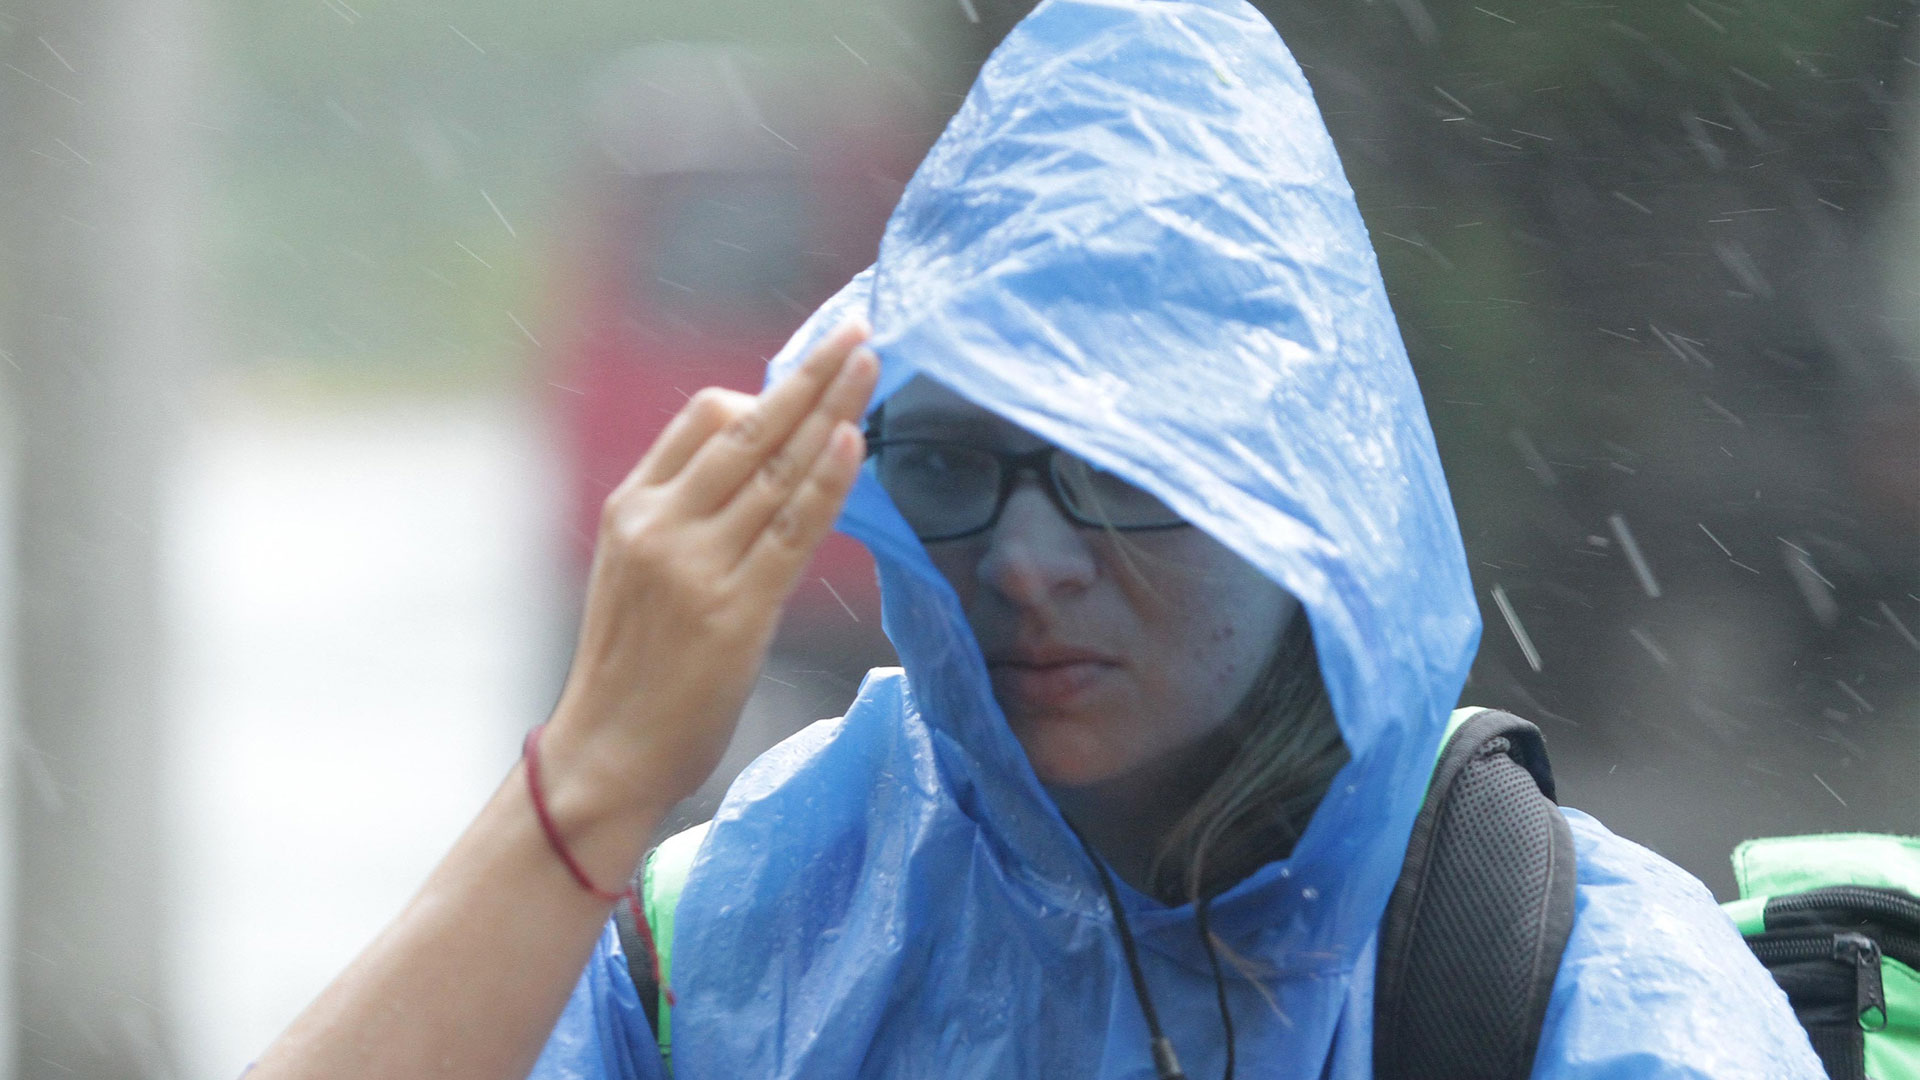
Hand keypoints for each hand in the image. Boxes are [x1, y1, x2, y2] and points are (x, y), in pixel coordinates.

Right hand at [542, 322, 877, 853]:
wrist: (609, 750)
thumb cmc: (634, 666)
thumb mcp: (637, 571)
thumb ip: (688, 516)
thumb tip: (765, 465)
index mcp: (632, 507)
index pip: (702, 418)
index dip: (766, 389)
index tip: (817, 370)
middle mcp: (661, 524)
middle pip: (746, 426)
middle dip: (808, 374)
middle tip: (857, 331)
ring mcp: (697, 565)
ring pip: (775, 469)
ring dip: (830, 410)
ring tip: (871, 365)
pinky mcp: (735, 610)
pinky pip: (793, 530)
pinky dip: (827, 480)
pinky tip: (855, 440)